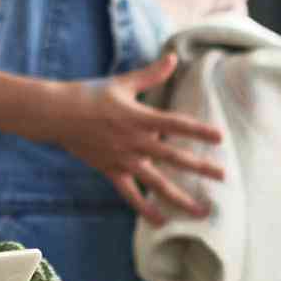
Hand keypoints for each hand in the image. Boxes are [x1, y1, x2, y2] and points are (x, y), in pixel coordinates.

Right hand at [25, 55, 227, 225]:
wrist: (57, 114)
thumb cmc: (90, 94)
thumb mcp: (123, 83)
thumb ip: (151, 75)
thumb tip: (173, 58)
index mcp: (140, 118)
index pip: (177, 125)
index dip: (199, 131)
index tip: (220, 138)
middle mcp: (135, 142)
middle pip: (174, 157)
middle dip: (200, 168)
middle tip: (223, 177)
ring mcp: (124, 159)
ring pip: (157, 183)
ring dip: (181, 197)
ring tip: (201, 211)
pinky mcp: (112, 171)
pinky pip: (131, 195)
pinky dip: (146, 209)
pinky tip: (162, 221)